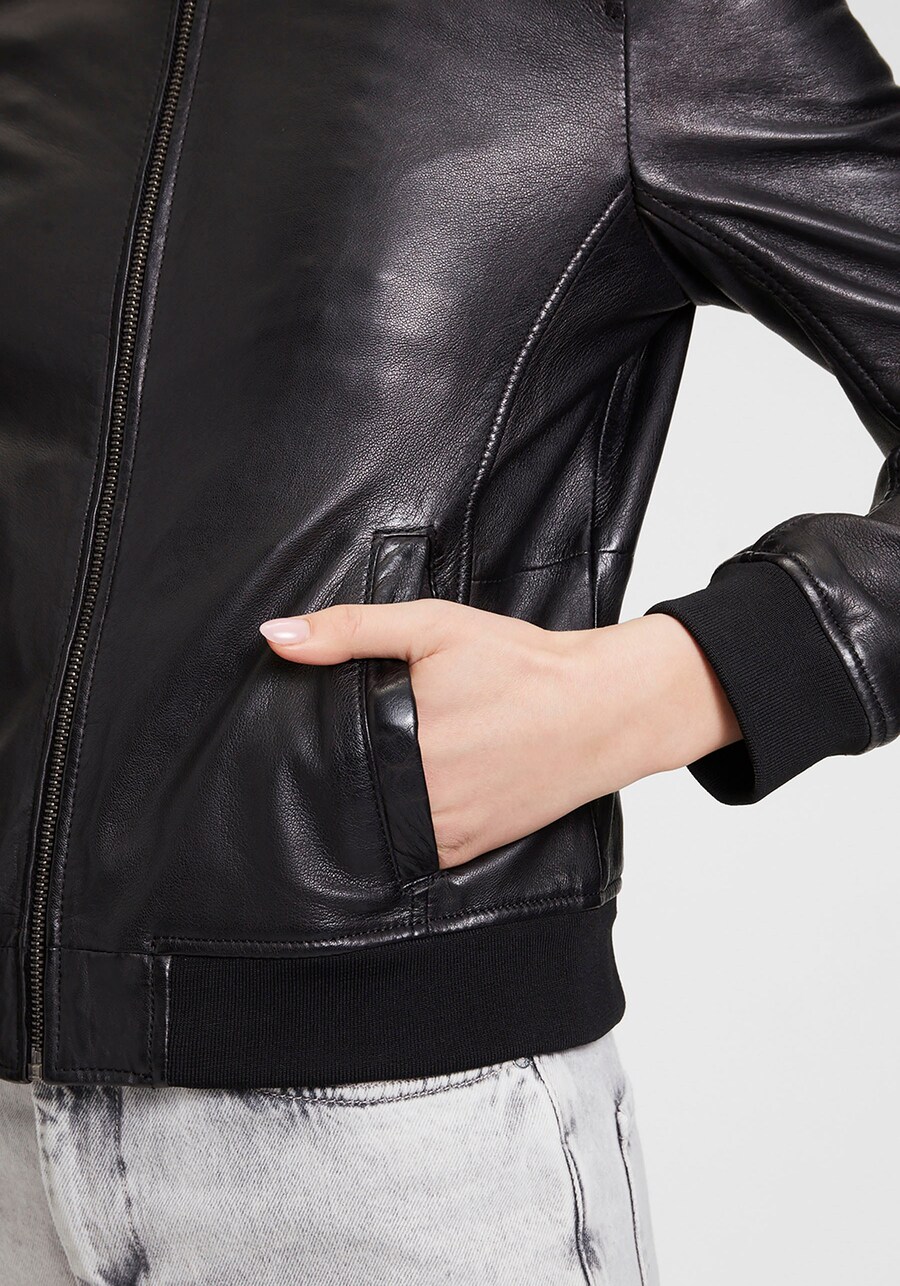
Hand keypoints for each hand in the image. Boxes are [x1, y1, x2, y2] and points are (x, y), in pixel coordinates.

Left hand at [259, 602, 740, 867]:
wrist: (601, 708)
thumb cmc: (522, 665)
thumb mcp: (435, 627)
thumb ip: (351, 629)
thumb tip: (275, 637)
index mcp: (399, 740)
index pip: (319, 754)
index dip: (300, 743)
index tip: (289, 732)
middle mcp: (417, 795)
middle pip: (342, 790)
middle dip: (333, 770)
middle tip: (338, 744)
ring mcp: (442, 830)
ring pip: (371, 824)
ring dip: (362, 802)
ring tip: (368, 769)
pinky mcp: (465, 850)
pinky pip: (409, 849)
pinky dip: (400, 825)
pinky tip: (403, 795)